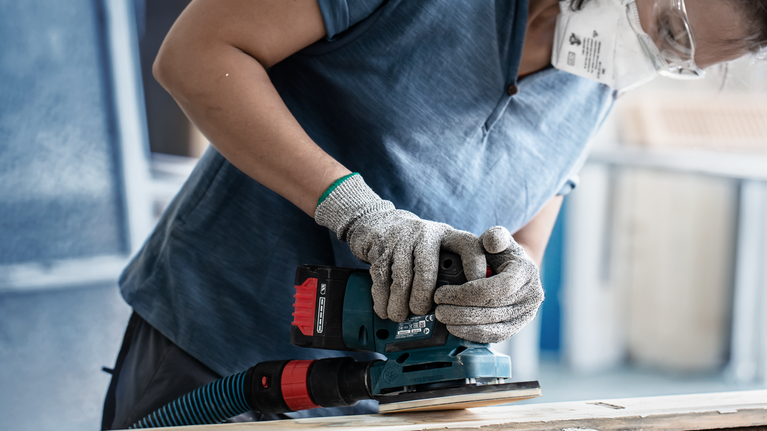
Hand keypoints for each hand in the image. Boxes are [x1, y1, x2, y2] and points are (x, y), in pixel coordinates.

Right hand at [315, 174, 487, 320]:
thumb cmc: (418, 247)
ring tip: (400, 316)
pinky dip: (382, 300)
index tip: (473, 292)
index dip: (474, 267)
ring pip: (401, 278)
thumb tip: (461, 309)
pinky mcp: (380, 249)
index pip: (469, 246)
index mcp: (448, 236)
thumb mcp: (439, 251)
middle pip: (426, 269)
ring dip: (399, 303)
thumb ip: (452, 273)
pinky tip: (385, 310)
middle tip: (421, 312)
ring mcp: (401, 241)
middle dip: (422, 297)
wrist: (383, 226)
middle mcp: (426, 234)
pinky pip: (381, 279)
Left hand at [434, 226, 543, 342]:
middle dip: (461, 310)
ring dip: (463, 324)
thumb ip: (495, 236)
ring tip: (441, 317)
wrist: (511, 271)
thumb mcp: (498, 238)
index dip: (467, 293)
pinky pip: (493, 337)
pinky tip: (454, 328)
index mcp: (527, 273)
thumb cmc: (499, 253)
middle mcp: (531, 297)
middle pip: (493, 309)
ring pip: (492, 326)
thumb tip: (490, 242)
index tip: (443, 292)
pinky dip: (472, 334)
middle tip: (437, 307)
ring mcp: (525, 316)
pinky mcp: (516, 329)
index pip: (497, 288)